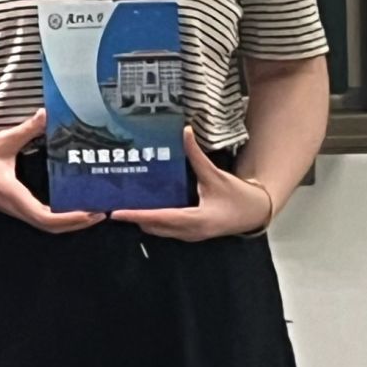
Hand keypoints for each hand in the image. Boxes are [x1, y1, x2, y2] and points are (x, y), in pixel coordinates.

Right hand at [0, 108, 103, 234]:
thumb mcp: (1, 142)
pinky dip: (58, 216)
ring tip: (91, 210)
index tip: (91, 211)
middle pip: (51, 227)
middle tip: (101, 211)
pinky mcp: (15, 206)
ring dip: (69, 222)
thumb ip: (26, 130)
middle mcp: (16, 207)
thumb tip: (46, 115)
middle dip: (77, 223)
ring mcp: (15, 209)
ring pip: (46, 225)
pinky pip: (40, 217)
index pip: (46, 217)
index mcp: (14, 195)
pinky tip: (70, 205)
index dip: (70, 218)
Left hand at [115, 127, 272, 241]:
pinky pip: (165, 229)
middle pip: (154, 226)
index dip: (137, 215)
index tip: (116, 213)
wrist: (255, 213)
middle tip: (110, 205)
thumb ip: (197, 156)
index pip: (161, 218)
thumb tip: (185, 132)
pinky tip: (142, 207)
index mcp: (197, 220)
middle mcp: (190, 232)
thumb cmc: (238, 196)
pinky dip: (151, 220)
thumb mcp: (216, 175)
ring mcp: (189, 235)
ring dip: (140, 219)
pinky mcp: (189, 233)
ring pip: (158, 230)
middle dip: (132, 217)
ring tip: (121, 205)